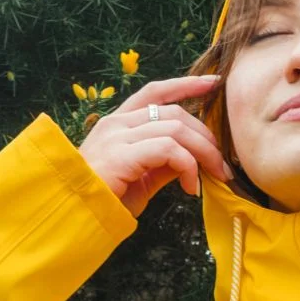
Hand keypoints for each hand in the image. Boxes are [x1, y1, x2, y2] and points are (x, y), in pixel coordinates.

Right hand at [79, 74, 232, 217]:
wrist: (76, 217)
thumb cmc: (106, 200)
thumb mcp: (141, 177)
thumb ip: (163, 162)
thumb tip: (193, 156)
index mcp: (118, 123)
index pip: (155, 92)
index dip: (185, 85)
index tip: (213, 83)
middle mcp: (116, 123)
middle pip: (174, 113)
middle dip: (206, 136)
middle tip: (223, 164)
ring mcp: (116, 136)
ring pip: (176, 129)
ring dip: (203, 153)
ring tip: (214, 176)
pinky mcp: (121, 154)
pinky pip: (168, 150)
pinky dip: (188, 166)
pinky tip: (190, 186)